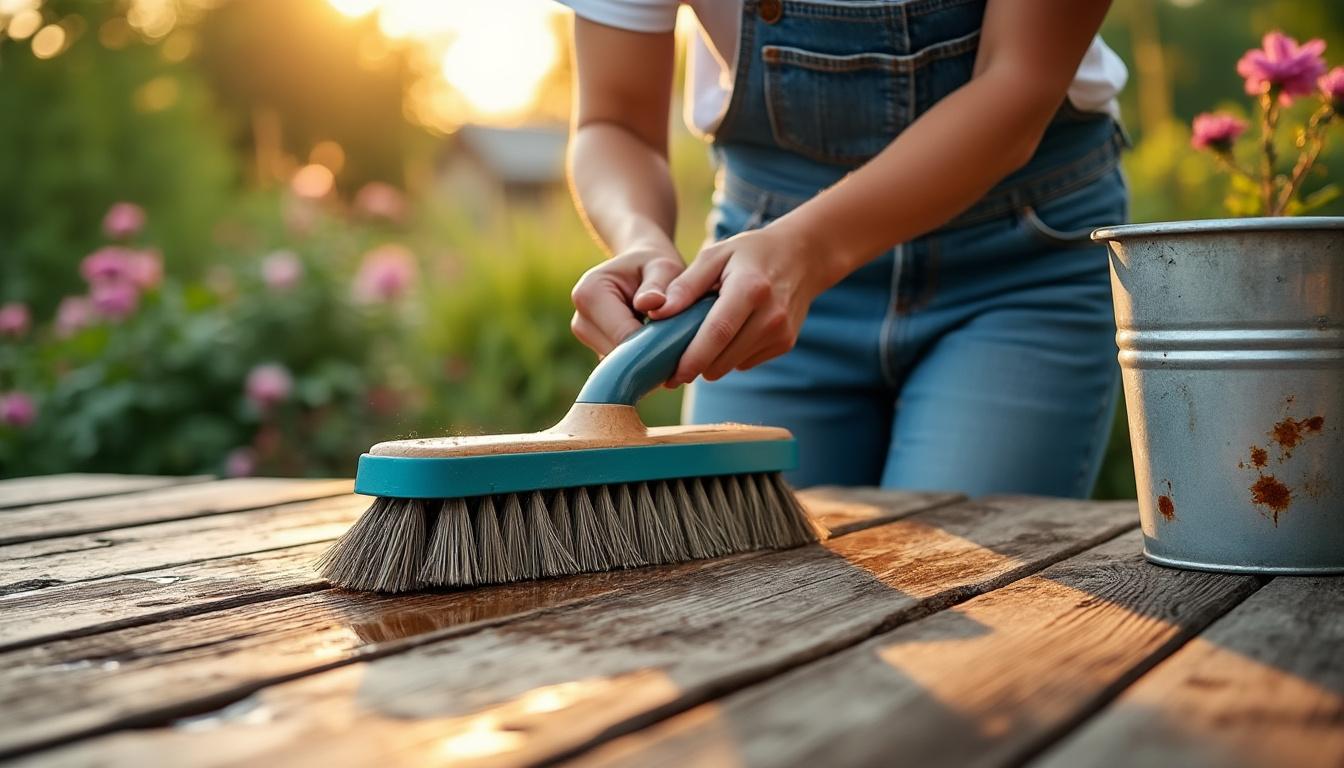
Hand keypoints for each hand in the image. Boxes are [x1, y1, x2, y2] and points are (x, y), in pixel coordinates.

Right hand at [570, 242, 685, 355]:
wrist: (640, 266)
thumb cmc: (655, 265)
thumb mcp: (664, 267)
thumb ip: (659, 286)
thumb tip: (653, 304)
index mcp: (590, 293)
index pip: (623, 336)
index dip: (654, 347)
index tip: (683, 348)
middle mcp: (580, 318)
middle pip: (618, 355)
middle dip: (649, 356)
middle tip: (681, 349)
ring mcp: (584, 335)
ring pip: (618, 365)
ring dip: (645, 361)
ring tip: (669, 344)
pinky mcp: (594, 348)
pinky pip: (619, 365)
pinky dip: (639, 362)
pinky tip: (656, 348)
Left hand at [648, 222, 838, 384]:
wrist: (801, 257)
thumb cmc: (749, 254)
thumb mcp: (714, 256)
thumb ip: (685, 285)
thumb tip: (656, 314)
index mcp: (750, 288)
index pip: (717, 333)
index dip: (692, 358)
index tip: (671, 374)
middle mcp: (770, 315)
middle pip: (724, 357)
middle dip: (696, 365)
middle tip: (673, 362)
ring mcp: (781, 332)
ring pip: (734, 365)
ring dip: (714, 360)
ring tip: (705, 336)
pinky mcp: (786, 344)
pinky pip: (747, 362)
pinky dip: (732, 355)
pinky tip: (732, 333)